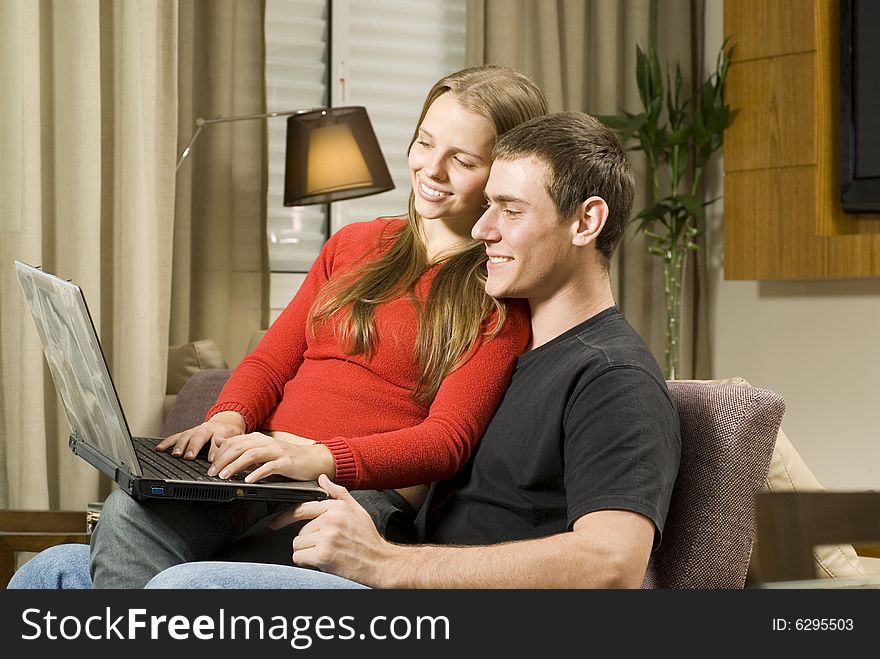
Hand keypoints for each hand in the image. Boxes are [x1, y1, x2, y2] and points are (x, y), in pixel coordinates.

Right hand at [156, 411, 244, 459]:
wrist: (227, 421)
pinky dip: (167, 442)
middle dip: (194, 447)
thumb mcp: (237, 439)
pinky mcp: (188, 432)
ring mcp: (196, 430)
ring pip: (186, 436)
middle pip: (199, 436)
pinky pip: (176, 436)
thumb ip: (231, 445)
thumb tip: (227, 455)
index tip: (212, 460)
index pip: (218, 439)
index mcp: (222, 430)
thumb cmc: (231, 434)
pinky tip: (159, 448)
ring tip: (176, 454)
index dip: (215, 450)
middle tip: (189, 457)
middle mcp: (207, 428)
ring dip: (180, 445)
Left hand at [207, 431, 334, 481]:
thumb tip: (219, 442)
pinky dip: (257, 473)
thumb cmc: (287, 458)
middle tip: (212, 473)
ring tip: (225, 476)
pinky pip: (270, 467)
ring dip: (236, 466)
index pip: (234, 441)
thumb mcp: (262, 451)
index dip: (220, 452)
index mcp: (259, 439)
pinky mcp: (287, 462)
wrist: (313, 460)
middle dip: (223, 460)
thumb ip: (242, 448)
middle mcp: (267, 442)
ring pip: (251, 455)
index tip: (210, 465)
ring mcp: (277, 451)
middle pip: (240, 447)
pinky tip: (248, 481)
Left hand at [274, 475, 390, 583]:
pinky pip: (299, 557)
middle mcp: (331, 519)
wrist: (380, 563)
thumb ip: (338, 493)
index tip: (276, 523)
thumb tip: (322, 478)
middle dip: (309, 541)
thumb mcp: (356, 510)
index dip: (285, 517)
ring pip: (298, 544)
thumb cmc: (368, 539)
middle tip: (328, 546)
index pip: (302, 508)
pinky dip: (307, 562)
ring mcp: (327, 537)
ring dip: (308, 552)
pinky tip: (323, 561)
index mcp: (337, 507)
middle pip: (300, 531)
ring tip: (328, 552)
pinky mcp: (323, 555)